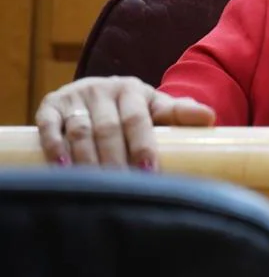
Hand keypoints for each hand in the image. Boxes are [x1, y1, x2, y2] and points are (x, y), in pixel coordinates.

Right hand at [35, 76, 216, 168]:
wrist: (95, 92)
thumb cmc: (132, 107)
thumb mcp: (155, 107)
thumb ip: (179, 113)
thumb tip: (210, 117)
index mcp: (133, 90)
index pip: (139, 119)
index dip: (143, 146)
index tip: (149, 172)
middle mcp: (103, 90)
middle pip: (109, 129)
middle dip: (116, 160)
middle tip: (122, 186)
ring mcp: (76, 96)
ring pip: (81, 131)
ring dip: (87, 160)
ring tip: (97, 186)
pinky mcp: (50, 105)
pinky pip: (50, 126)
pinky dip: (54, 146)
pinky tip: (62, 166)